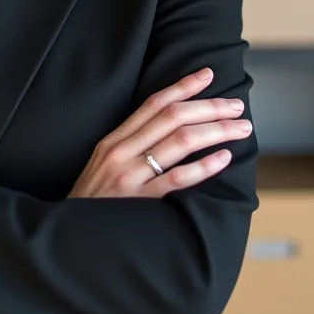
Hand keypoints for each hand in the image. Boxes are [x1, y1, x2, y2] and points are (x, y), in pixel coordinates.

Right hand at [67, 67, 251, 199]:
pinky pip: (178, 178)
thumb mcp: (103, 165)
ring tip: (240, 128)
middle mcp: (121, 152)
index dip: (183, 86)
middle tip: (236, 105)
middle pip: (172, 117)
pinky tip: (224, 158)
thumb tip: (170, 131)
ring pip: (180, 141)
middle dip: (209, 107)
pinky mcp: (140, 202)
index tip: (208, 75)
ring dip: (216, 130)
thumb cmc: (93, 203)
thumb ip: (130, 147)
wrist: (72, 239)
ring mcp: (130, 176)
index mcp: (113, 140)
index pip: (153, 104)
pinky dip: (204, 165)